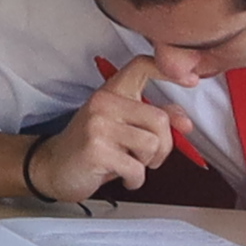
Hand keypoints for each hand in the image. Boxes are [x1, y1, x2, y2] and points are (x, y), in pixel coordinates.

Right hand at [34, 62, 184, 204]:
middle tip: (148, 157)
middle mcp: (104, 102)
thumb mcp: (123, 126)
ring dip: (148, 163)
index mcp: (112, 91)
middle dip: (164, 146)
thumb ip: (155, 120)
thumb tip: (186, 123)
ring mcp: (98, 125)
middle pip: (160, 119)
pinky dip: (135, 179)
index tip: (191, 80)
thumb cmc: (94, 147)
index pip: (141, 65)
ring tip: (130, 165)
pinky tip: (123, 177)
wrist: (54, 166)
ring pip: (152, 144)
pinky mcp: (96, 150)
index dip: (168, 69)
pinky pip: (137, 168)